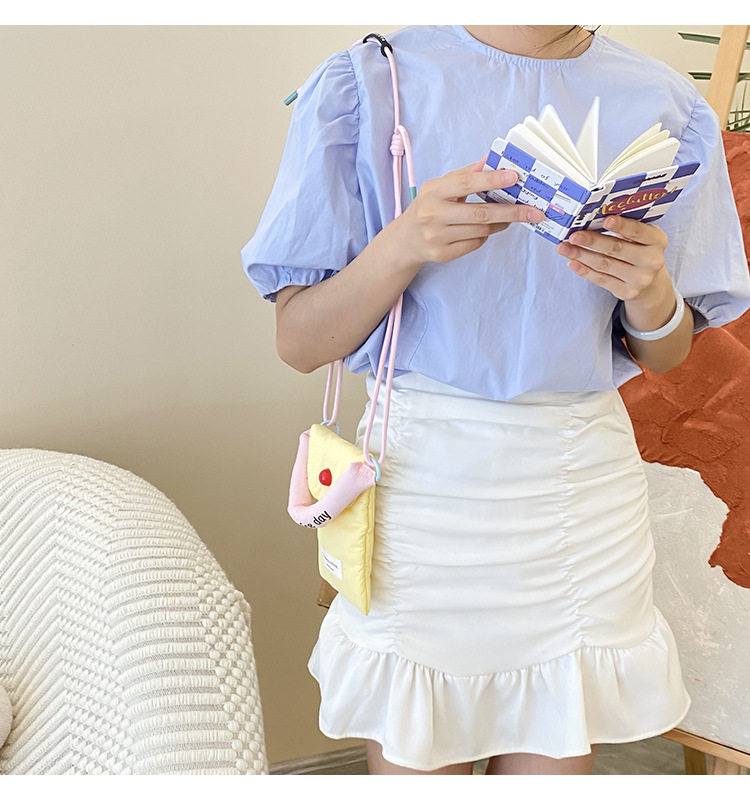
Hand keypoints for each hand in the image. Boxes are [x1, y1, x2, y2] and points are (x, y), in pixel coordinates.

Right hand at [391, 159, 545, 267]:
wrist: (406, 239)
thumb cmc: (428, 207)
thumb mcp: (440, 186)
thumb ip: (465, 174)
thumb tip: (491, 160)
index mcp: (433, 192)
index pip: (466, 183)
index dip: (492, 180)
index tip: (514, 177)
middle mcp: (433, 215)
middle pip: (480, 213)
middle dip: (511, 211)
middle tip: (533, 211)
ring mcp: (437, 237)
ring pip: (481, 230)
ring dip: (501, 223)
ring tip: (512, 217)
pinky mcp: (442, 254)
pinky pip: (474, 243)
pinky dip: (485, 235)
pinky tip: (487, 228)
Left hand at [555, 215, 669, 303]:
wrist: (651, 284)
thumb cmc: (640, 252)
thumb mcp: (642, 238)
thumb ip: (626, 229)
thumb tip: (593, 218)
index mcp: (657, 240)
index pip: (639, 231)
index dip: (622, 226)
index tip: (605, 220)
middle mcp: (652, 261)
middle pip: (617, 249)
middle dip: (592, 241)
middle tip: (573, 235)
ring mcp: (640, 279)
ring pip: (605, 265)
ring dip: (581, 255)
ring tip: (564, 248)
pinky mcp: (627, 292)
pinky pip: (601, 280)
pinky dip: (584, 271)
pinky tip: (572, 263)